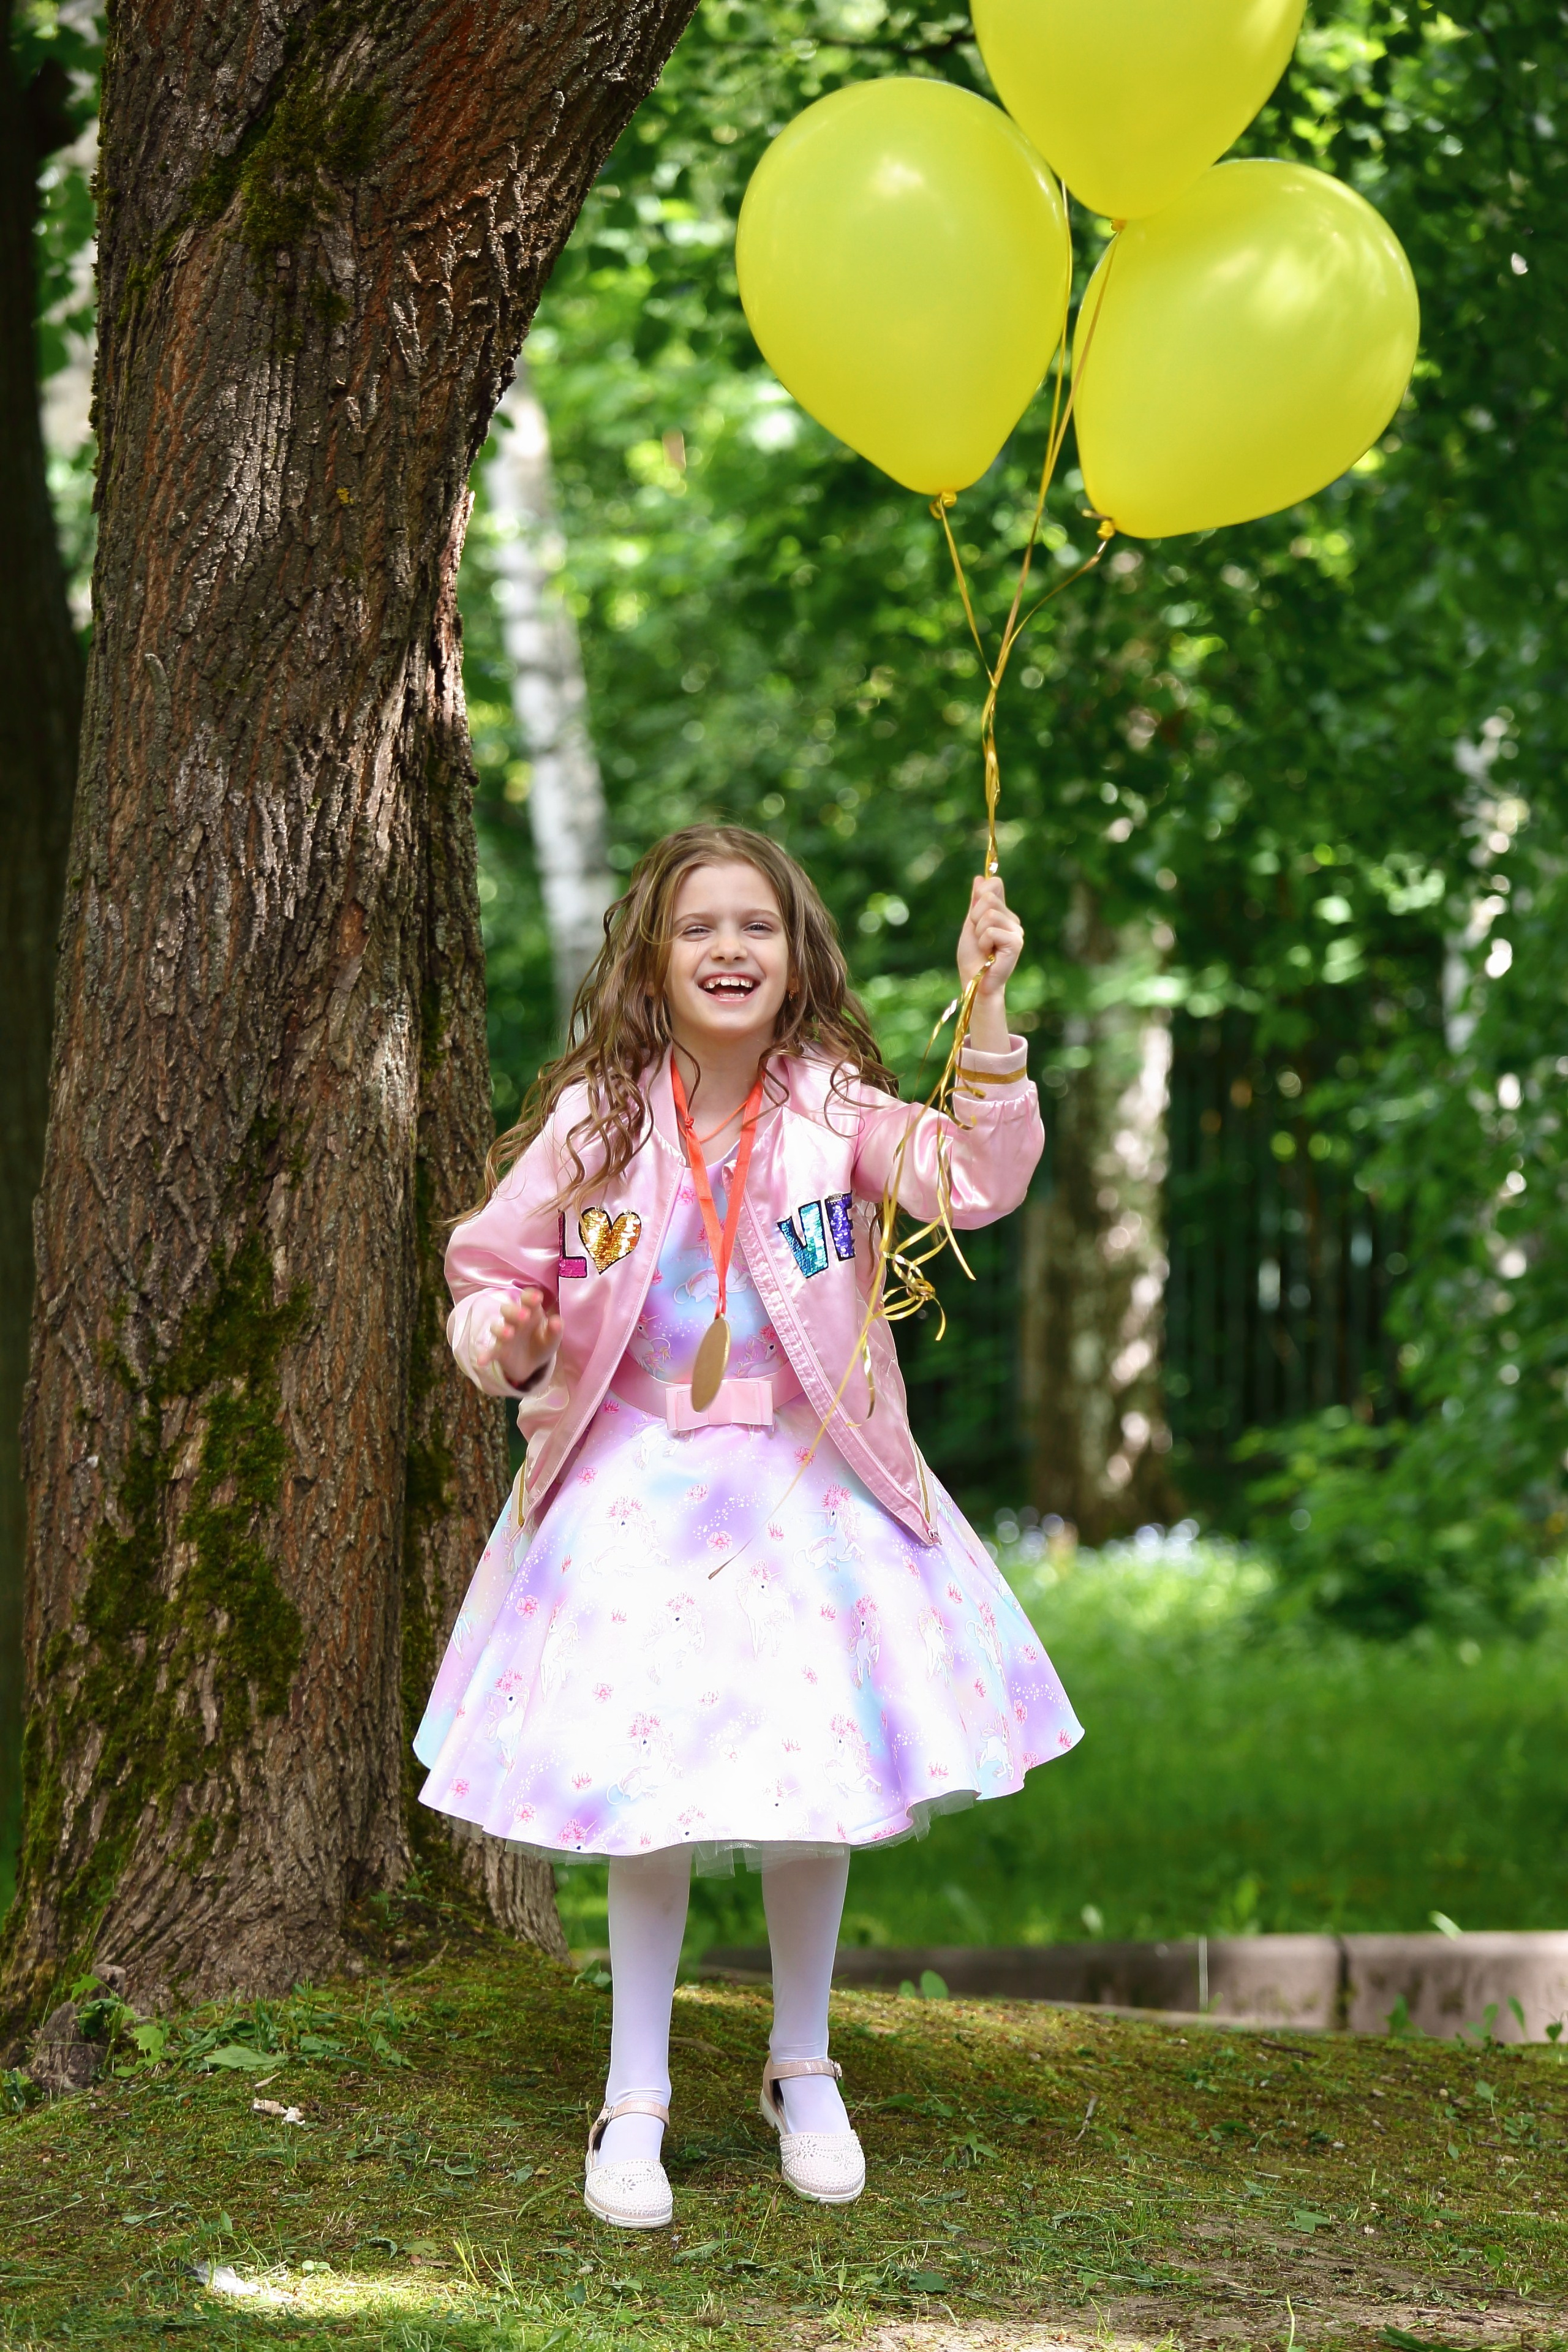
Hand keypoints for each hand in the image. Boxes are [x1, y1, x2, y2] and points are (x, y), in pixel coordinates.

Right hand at [474, 1288, 560, 1391]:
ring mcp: (505, 1336)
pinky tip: (482, 1361)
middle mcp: (515, 1321)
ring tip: (509, 1334)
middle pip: (509, 1311)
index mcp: (531, 1313)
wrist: (531, 1364)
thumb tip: (557, 1321)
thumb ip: (556, 1330)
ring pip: (498, 1328)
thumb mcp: (552, 1339)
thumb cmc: (542, 1344)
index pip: (527, 1300)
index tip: (536, 1298)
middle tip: (525, 1315)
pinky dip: (485, 1355)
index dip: (530, 1297)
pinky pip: (490, 1351)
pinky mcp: (499, 1351)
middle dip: (515, 1312)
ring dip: (502, 1330)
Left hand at [956, 875, 1023, 998]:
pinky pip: (991, 931)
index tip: (974, 914)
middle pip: (988, 898)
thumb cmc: (972, 956)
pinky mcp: (1016, 942)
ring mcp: (1016, 931)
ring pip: (988, 915)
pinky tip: (989, 954)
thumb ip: (975, 903)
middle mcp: (1012, 919)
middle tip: (979, 937)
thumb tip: (979, 878)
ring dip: (978, 933)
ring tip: (984, 947)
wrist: (974, 979)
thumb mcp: (970, 924)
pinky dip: (983, 942)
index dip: (980, 894)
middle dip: (974, 918)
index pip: (994, 884)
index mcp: (1002, 912)